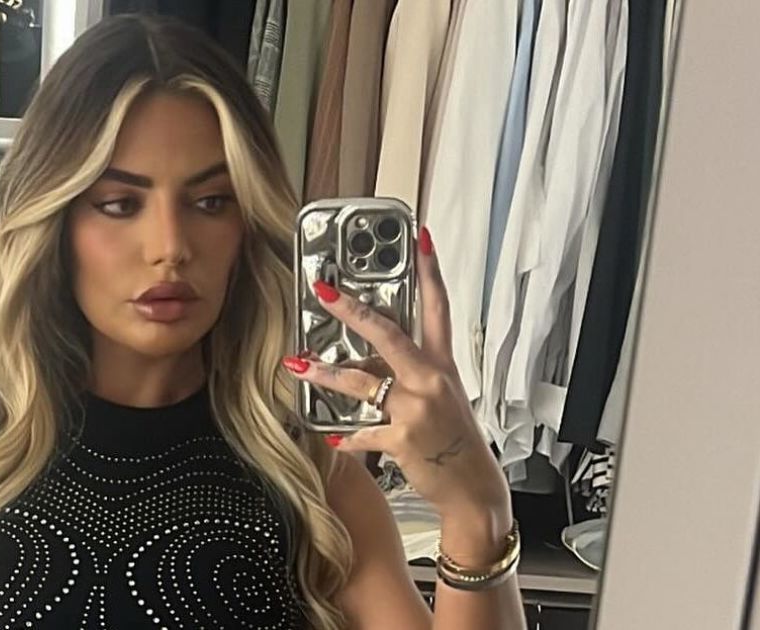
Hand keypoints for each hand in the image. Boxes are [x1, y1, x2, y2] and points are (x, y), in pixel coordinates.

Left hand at [282, 228, 510, 526]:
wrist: (473, 488)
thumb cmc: (455, 440)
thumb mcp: (440, 398)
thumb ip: (406, 374)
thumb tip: (363, 363)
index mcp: (442, 365)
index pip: (439, 307)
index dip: (430, 271)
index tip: (420, 239)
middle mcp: (431, 381)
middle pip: (389, 334)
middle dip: (353, 311)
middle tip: (324, 292)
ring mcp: (416, 409)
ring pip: (361, 382)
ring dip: (325, 373)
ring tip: (298, 365)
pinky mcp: (402, 438)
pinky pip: (362, 432)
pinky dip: (346, 436)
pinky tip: (333, 436)